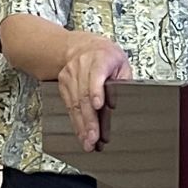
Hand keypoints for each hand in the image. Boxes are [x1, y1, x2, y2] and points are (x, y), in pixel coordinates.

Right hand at [57, 33, 131, 151]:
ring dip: (81, 125)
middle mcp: (82, 66)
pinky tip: (80, 133)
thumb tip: (123, 101)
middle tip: (94, 137)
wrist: (81, 46)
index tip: (98, 105)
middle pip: (84, 95)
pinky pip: (69, 106)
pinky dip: (75, 122)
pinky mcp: (64, 85)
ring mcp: (70, 75)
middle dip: (89, 119)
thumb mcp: (121, 63)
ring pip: (75, 103)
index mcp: (100, 58)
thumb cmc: (105, 55)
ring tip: (87, 141)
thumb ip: (123, 80)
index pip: (96, 75)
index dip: (96, 91)